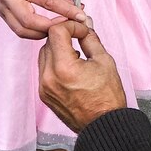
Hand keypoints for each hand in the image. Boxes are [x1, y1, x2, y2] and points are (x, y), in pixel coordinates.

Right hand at [0, 0, 85, 39]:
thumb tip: (76, 8)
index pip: (47, 2)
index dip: (66, 11)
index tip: (80, 17)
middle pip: (30, 23)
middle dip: (50, 28)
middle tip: (66, 26)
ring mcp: (3, 7)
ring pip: (22, 31)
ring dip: (41, 33)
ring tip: (54, 29)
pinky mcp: (2, 13)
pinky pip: (18, 29)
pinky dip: (32, 32)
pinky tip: (42, 28)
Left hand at [38, 18, 126, 132]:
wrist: (103, 125)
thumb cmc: (107, 97)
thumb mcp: (104, 61)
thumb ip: (90, 39)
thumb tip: (84, 24)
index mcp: (64, 68)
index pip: (56, 32)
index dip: (70, 26)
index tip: (81, 30)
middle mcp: (48, 77)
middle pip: (48, 42)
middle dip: (64, 36)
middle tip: (79, 37)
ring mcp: (44, 87)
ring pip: (44, 55)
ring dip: (58, 49)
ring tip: (76, 54)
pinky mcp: (43, 94)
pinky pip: (44, 70)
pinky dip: (54, 64)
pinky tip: (70, 68)